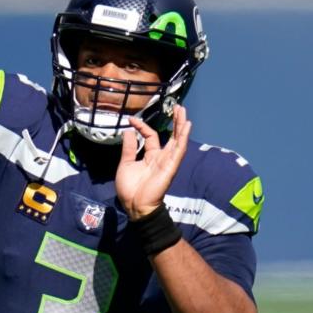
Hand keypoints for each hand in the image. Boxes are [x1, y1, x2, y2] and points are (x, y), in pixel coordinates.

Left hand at [116, 105, 191, 220]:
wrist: (134, 205)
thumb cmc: (130, 188)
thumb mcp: (126, 163)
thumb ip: (129, 148)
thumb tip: (128, 131)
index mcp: (151, 156)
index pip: (150, 135)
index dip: (142, 126)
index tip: (131, 119)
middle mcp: (161, 157)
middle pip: (171, 136)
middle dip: (175, 121)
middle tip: (177, 107)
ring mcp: (167, 161)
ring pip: (177, 140)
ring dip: (181, 125)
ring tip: (183, 111)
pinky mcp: (171, 167)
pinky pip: (179, 150)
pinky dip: (183, 138)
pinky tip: (187, 126)